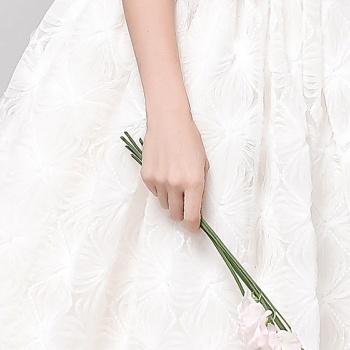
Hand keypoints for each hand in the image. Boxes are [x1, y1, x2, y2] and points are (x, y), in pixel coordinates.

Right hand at [140, 110, 209, 231]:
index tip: (194, 227)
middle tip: (185, 204)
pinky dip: (160, 188)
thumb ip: (200, 187)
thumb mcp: (203, 164)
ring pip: (164, 204)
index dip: (193, 226)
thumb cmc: (189, 140)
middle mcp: (175, 184)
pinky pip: (154, 192)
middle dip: (181, 213)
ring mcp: (159, 181)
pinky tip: (164, 171)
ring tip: (174, 180)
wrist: (168, 122)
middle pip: (176, 215)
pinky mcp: (147, 176)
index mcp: (194, 182)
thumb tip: (196, 207)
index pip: (191, 216)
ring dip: (170, 199)